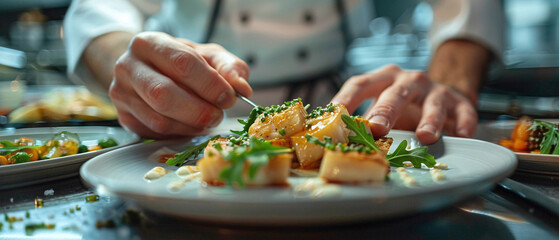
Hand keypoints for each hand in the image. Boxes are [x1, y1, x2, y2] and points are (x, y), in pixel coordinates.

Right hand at [110, 32, 251, 137]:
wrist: (149, 69)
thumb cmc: (181, 61)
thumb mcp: (209, 56)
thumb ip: (229, 68)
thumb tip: (242, 88)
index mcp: (149, 43)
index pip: (182, 63)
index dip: (210, 84)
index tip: (229, 97)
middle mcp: (128, 66)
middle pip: (164, 94)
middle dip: (198, 110)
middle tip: (218, 114)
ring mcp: (122, 94)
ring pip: (159, 119)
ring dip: (191, 124)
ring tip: (208, 119)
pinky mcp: (124, 118)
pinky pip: (155, 133)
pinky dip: (180, 132)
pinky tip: (190, 124)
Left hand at [331, 65, 476, 144]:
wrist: (441, 96)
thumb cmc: (403, 106)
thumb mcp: (381, 109)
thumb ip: (363, 123)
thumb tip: (336, 145)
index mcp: (383, 79)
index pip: (360, 84)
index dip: (345, 99)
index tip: (332, 115)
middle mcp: (408, 80)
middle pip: (395, 93)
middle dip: (385, 111)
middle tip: (377, 128)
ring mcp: (435, 90)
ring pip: (432, 102)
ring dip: (429, 119)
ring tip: (425, 136)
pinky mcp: (458, 102)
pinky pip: (463, 111)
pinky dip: (463, 123)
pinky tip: (460, 135)